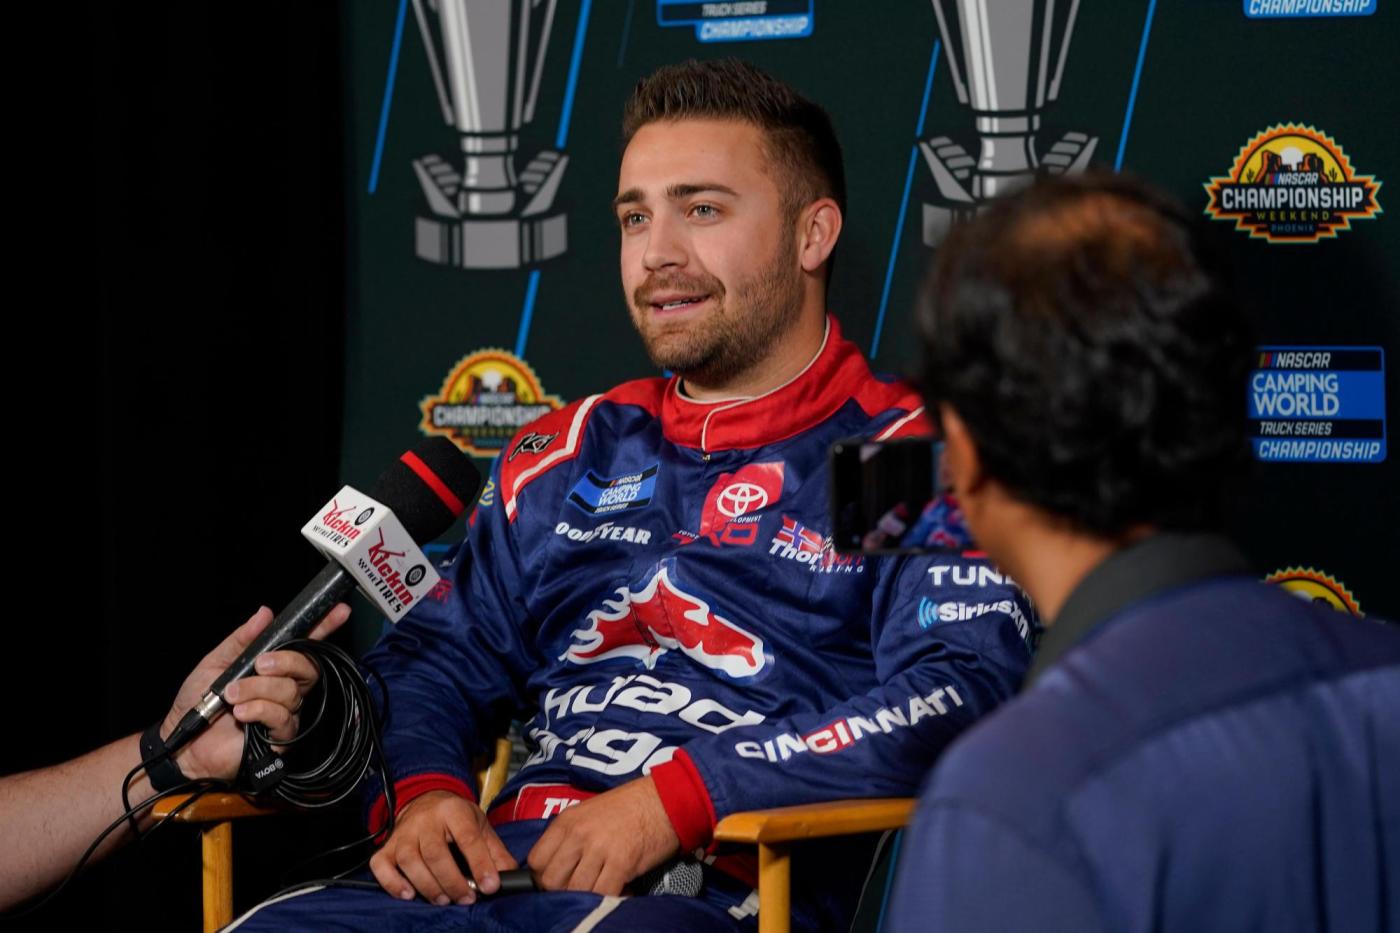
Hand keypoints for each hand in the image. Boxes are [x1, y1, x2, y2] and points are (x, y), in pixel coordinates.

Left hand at [160, 604, 349, 780]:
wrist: (184, 741)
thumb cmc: (198, 702)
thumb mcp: (216, 662)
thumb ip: (242, 639)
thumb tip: (265, 613)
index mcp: (274, 667)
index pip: (306, 644)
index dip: (324, 626)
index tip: (340, 610)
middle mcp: (286, 688)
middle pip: (308, 667)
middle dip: (286, 661)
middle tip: (260, 664)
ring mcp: (286, 713)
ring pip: (290, 691)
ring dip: (258, 689)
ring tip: (231, 695)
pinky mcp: (281, 737)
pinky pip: (282, 716)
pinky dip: (259, 709)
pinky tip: (240, 713)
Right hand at [369, 790, 517, 904]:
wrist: (425, 800)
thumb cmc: (454, 817)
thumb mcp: (479, 825)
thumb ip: (495, 851)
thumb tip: (510, 875)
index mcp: (454, 810)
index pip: (468, 838)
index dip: (480, 864)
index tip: (490, 886)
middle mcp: (426, 820)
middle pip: (436, 853)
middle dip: (453, 881)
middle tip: (466, 898)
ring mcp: (404, 833)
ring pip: (410, 861)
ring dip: (428, 886)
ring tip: (444, 899)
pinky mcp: (387, 846)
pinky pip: (382, 866)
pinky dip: (393, 883)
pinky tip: (408, 894)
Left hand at [527, 776, 679, 894]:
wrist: (665, 798)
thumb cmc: (629, 806)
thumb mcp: (588, 813)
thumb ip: (569, 837)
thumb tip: (556, 866)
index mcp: (567, 821)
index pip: (536, 860)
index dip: (543, 876)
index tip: (558, 879)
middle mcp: (579, 834)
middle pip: (551, 881)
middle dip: (562, 891)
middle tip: (578, 888)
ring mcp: (599, 849)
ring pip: (575, 890)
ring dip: (585, 896)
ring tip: (598, 889)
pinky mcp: (622, 862)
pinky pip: (603, 893)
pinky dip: (608, 898)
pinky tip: (617, 889)